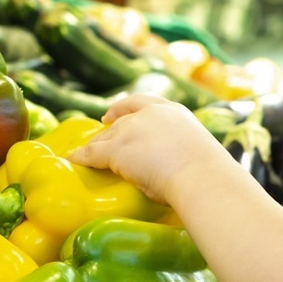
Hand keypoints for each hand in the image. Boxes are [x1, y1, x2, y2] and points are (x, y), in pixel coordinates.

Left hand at [69, 95, 224, 203]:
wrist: (203, 179)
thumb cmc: (209, 175)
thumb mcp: (198, 152)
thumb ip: (182, 152)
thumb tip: (179, 167)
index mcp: (174, 112)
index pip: (143, 103)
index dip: (124, 108)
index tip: (112, 115)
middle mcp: (151, 114)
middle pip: (121, 121)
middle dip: (108, 131)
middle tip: (99, 140)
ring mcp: (132, 129)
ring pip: (107, 138)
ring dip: (96, 146)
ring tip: (85, 154)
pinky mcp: (118, 149)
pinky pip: (93, 153)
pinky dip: (82, 157)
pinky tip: (74, 159)